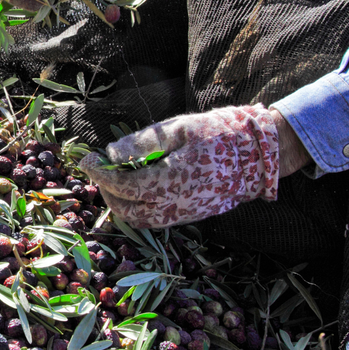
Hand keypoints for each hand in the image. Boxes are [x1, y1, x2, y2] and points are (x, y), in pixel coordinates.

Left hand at [78, 105, 282, 227]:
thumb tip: (110, 153)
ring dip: (122, 202)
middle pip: (127, 209)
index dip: (100, 175)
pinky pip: (156, 219)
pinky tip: (137, 186)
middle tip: (99, 170)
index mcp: (172, 182)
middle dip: (107, 191)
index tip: (88, 161)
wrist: (260, 155)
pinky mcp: (191, 216)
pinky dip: (139, 207)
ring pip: (141, 220)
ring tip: (116, 178)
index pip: (123, 186)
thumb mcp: (179, 129)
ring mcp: (184, 214)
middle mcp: (176, 205)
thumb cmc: (219, 134)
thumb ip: (142, 143)